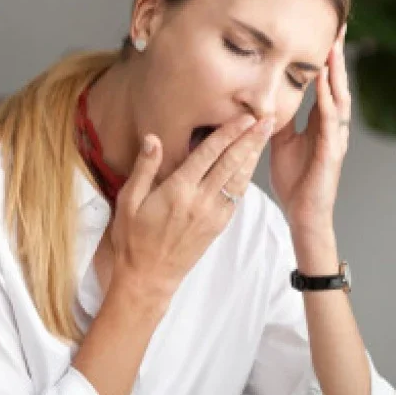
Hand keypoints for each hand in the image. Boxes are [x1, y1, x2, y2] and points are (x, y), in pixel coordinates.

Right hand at [109, 114, 272, 314]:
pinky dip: (247, 176)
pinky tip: (252, 163)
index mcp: (178, 190)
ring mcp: (213, 214)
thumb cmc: (134, 238)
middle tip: (267, 119)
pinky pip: (237, 196)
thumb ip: (144, 168)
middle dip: (251, 139)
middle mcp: (200, 200)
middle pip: (232, 163)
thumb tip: (154, 139)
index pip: (209, 154)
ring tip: (266, 135)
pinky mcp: (219, 225)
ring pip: (239, 178)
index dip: (229, 133)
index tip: (244, 117)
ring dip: (254, 155)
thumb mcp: (128, 201)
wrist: (148, 278)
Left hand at [269, 24, 350, 236]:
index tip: (324, 32)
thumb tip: (265, 98)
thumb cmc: (295, 180)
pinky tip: (325, 84)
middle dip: (337, 55)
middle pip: (337, 83)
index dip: (326, 59)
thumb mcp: (281, 142)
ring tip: (334, 46)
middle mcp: (332, 126)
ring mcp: (335, 138)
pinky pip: (330, 122)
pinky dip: (328, 101)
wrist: (303, 214)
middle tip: (338, 26)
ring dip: (336, 72)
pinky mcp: (332, 152)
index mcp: (320, 123)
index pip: (325, 84)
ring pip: (339, 98)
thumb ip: (279, 119)